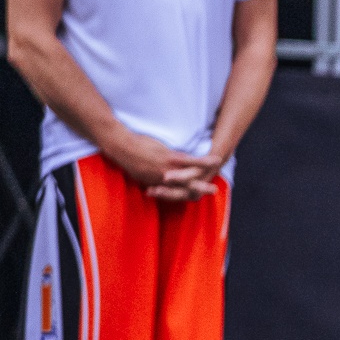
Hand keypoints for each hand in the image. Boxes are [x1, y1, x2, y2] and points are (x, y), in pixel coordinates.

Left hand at [105, 130, 219, 200]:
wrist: (121, 146)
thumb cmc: (126, 158)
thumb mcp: (136, 173)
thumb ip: (147, 179)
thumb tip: (151, 184)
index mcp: (155, 184)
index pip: (174, 192)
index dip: (185, 193)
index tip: (195, 193)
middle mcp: (164, 181)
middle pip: (186, 189)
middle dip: (200, 191)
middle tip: (213, 191)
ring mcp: (169, 170)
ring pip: (192, 178)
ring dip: (207, 179)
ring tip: (218, 180)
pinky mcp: (171, 158)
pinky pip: (192, 161)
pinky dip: (205, 161)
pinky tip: (216, 160)